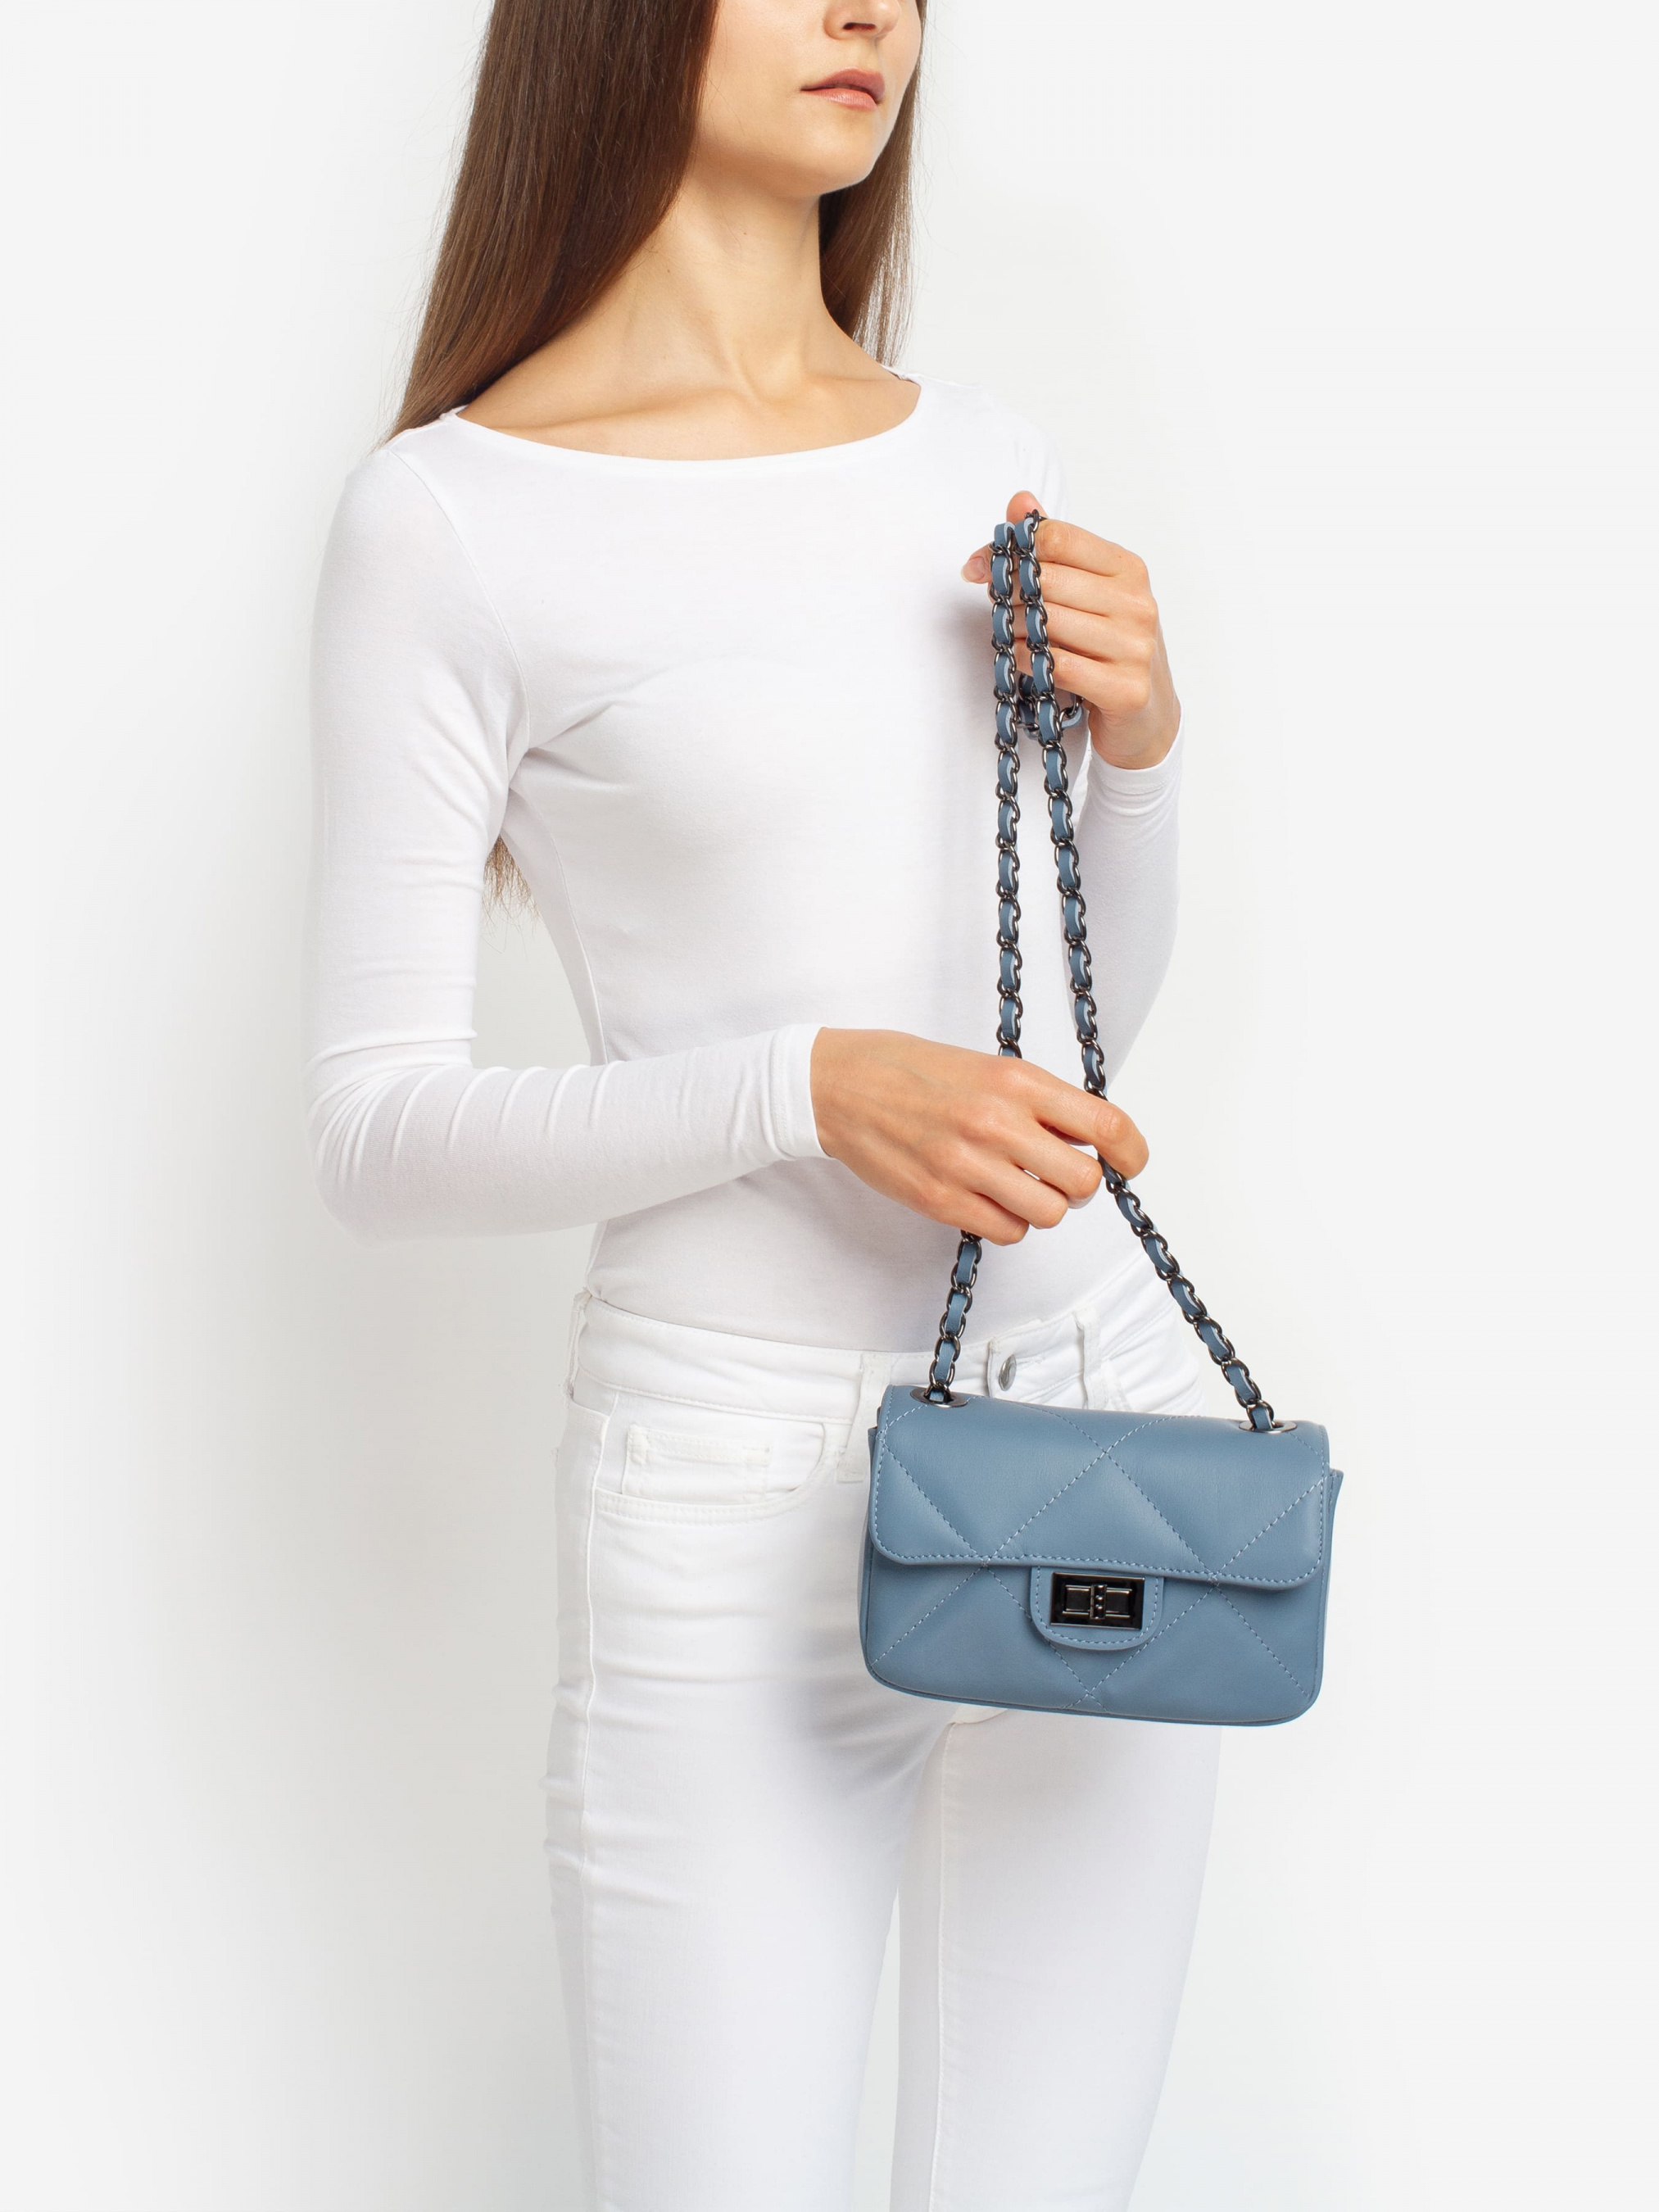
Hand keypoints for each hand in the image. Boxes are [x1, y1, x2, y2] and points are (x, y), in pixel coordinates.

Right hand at [810, 1029, 1147, 1245]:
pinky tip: (986, 1197)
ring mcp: (968, 1166)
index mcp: (1017, 1082)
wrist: (840, 1085)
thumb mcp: (987, 1067)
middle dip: (1078, 1183)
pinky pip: (1008, 1231)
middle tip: (1056, 1172)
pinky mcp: (941, 1201)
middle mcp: (997, 1123)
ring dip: (1041, 1204)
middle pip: (1083, 1182)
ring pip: (1048, 1213)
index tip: (1130, 1161)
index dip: (1131, 1152)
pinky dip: (1007, 1221)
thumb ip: (1039, 1103)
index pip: (1106, 1126)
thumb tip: (1089, 1141)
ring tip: (1015, 1183)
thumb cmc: (913, 1071)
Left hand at [961, 492, 1180, 769]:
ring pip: (1046, 624)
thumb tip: (1020, 502)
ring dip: (1013, 630)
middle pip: (1046, 581)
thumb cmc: (1108, 648)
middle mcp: (1137, 603)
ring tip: (1012, 636)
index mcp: (1128, 568)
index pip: (1057, 538)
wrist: (1147, 716)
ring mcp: (1134, 648)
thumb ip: (1055, 547)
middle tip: (995, 607)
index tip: (979, 567)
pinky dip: (1026, 661)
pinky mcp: (1125, 689)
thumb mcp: (1088, 592)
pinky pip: (1056, 666)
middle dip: (1008, 593)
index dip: (1009, 549)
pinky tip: (1023, 660)